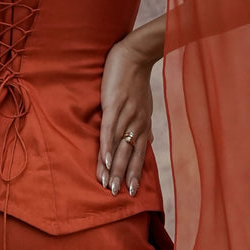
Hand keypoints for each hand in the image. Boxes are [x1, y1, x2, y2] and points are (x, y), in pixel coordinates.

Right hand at [97, 35, 153, 196]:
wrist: (135, 54)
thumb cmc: (137, 80)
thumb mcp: (144, 105)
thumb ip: (144, 125)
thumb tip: (148, 139)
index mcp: (143, 125)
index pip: (137, 154)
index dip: (133, 172)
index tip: (131, 192)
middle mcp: (137, 124)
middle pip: (128, 155)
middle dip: (122, 176)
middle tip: (116, 196)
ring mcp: (126, 115)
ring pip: (118, 146)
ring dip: (112, 167)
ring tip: (107, 185)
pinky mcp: (114, 105)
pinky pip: (110, 129)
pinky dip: (106, 146)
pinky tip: (102, 160)